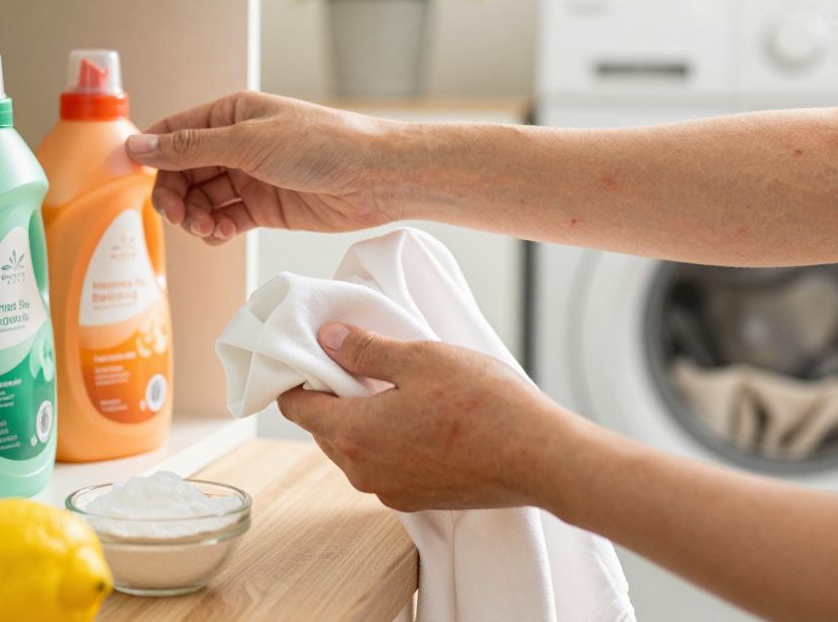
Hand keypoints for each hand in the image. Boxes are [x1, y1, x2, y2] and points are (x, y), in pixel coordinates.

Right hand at [126, 92, 405, 243]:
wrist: (375, 177)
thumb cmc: (321, 144)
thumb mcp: (249, 141)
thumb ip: (191, 147)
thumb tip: (139, 145)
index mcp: (231, 115)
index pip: (175, 133)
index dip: (151, 155)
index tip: (130, 179)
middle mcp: (237, 144)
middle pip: (184, 172)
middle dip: (175, 195)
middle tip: (180, 217)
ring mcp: (251, 177)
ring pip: (203, 199)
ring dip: (196, 216)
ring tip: (207, 228)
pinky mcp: (265, 208)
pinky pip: (226, 219)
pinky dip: (218, 230)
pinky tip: (224, 233)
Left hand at [277, 323, 584, 512]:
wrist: (539, 458)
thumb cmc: (483, 404)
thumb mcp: (420, 358)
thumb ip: (365, 349)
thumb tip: (327, 338)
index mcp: (354, 435)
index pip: (298, 408)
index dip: (299, 377)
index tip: (314, 354)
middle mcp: (362, 472)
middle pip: (324, 429)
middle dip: (333, 397)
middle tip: (361, 362)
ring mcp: (389, 491)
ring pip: (355, 449)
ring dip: (363, 419)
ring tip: (395, 387)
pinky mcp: (416, 499)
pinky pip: (383, 465)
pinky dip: (387, 441)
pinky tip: (418, 417)